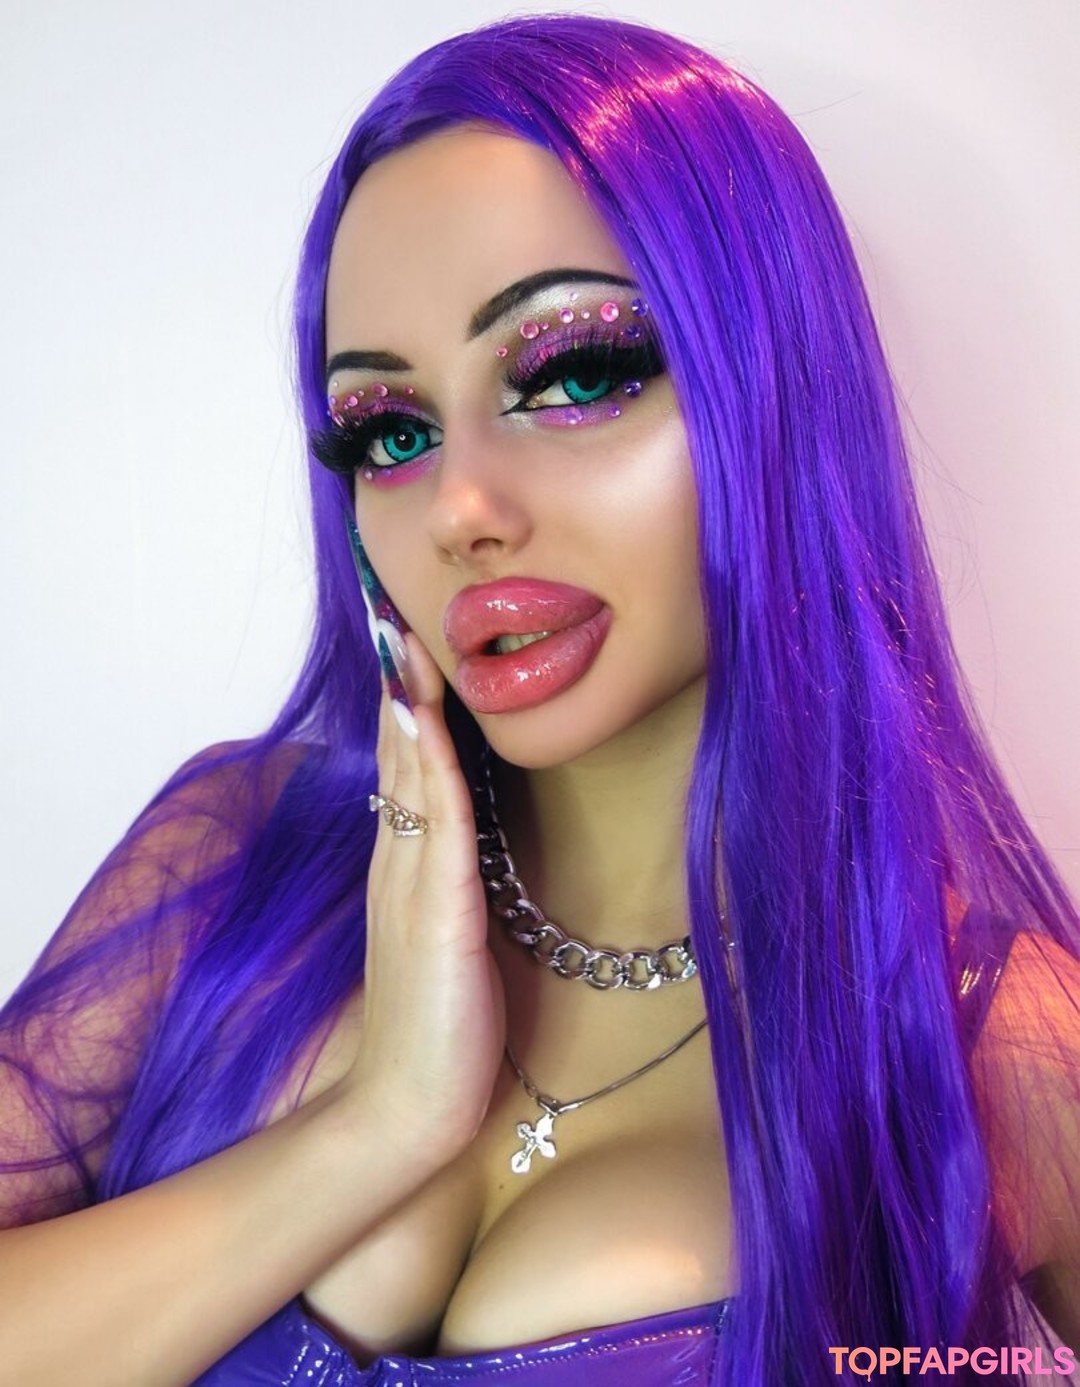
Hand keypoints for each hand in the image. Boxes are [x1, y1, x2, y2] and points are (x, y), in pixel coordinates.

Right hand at [341, 632, 504, 1160]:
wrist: (405, 1109)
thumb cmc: (434, 1030)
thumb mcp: (442, 942)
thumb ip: (443, 888)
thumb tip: (463, 840)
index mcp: (402, 871)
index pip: (404, 771)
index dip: (405, 705)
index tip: (406, 644)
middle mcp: (397, 866)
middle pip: (398, 758)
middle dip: (399, 683)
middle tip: (395, 612)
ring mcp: (409, 886)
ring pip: (411, 777)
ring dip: (408, 704)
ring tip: (403, 638)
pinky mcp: (435, 914)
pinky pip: (437, 824)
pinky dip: (433, 765)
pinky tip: (428, 720)